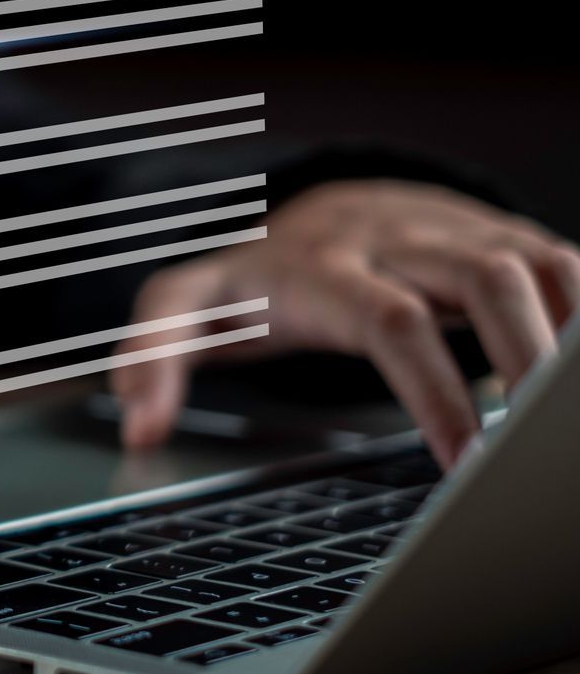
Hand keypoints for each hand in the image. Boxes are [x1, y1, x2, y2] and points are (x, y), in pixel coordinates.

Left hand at [111, 180, 578, 465]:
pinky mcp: (499, 236)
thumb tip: (137, 425)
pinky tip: (575, 378)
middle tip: (536, 448)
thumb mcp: (186, 305)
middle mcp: (398, 239)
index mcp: (322, 267)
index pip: (391, 322)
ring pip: (538, 262)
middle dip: (526, 356)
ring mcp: (456, 231)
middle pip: (485, 277)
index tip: (461, 464)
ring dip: (566, 334)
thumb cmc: (252, 277)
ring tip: (564, 420)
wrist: (311, 208)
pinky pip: (561, 262)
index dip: (433, 390)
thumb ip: (152, 356)